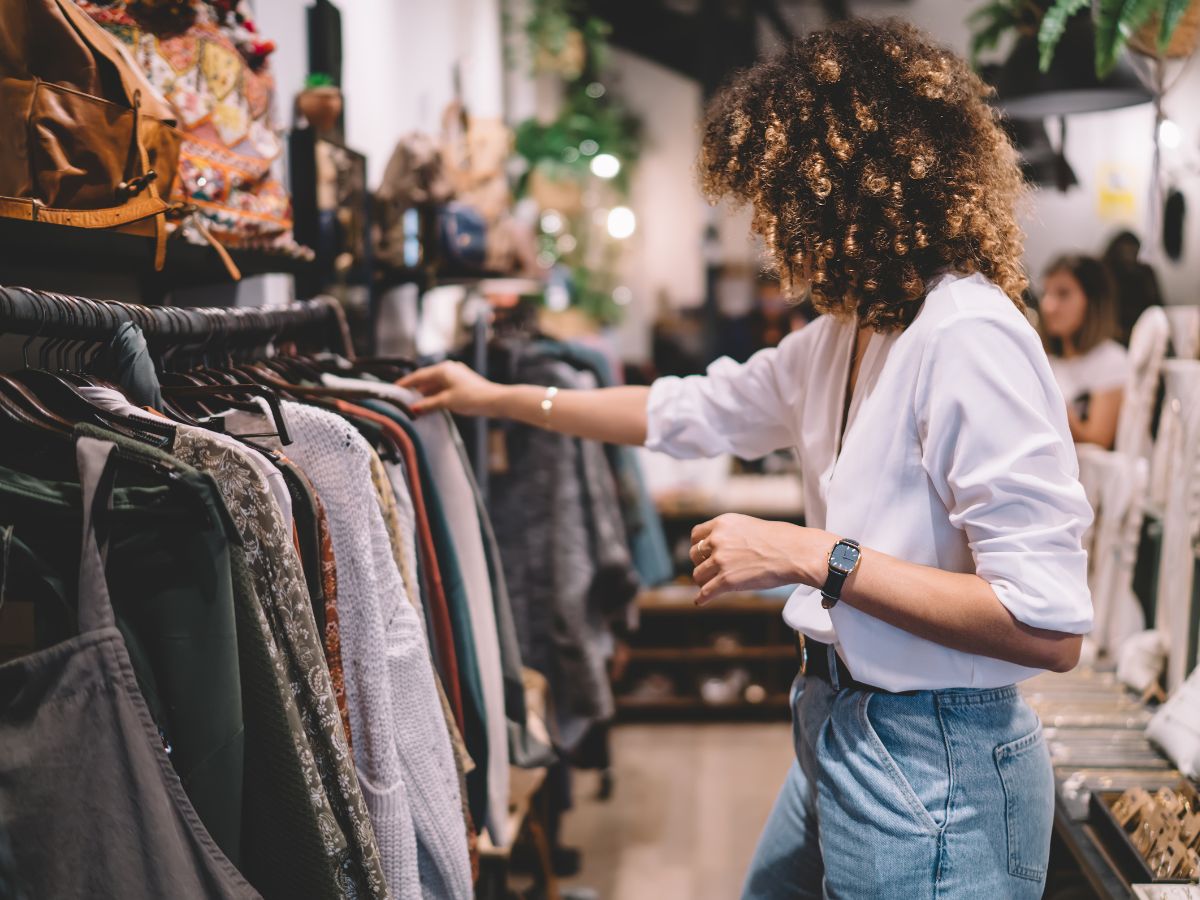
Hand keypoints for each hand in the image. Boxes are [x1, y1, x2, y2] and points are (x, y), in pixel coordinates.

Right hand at [397, 360, 503, 416]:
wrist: (496, 400)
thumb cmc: (472, 398)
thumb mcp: (447, 401)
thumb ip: (428, 404)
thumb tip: (413, 408)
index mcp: (444, 369)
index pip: (419, 375)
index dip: (406, 383)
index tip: (394, 389)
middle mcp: (449, 369)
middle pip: (426, 379)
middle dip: (415, 389)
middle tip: (401, 398)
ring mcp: (456, 376)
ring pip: (435, 384)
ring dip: (425, 394)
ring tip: (413, 404)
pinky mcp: (461, 384)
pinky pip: (443, 388)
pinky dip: (435, 395)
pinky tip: (429, 404)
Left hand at [689, 514, 831, 604]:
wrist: (795, 553)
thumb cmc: (782, 540)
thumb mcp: (750, 526)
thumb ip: (732, 535)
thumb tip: (724, 548)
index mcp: (723, 523)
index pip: (696, 535)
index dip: (699, 546)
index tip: (702, 554)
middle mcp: (718, 539)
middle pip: (694, 555)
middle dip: (701, 564)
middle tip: (709, 571)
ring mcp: (721, 560)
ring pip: (698, 575)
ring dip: (704, 581)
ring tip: (710, 586)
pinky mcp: (726, 580)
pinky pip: (706, 592)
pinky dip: (702, 598)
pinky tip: (701, 601)